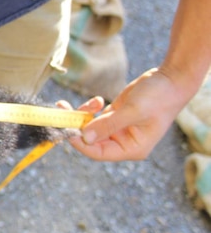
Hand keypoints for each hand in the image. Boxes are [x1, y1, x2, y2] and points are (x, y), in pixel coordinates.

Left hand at [67, 68, 191, 160]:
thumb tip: (85, 137)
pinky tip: (98, 100)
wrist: (170, 80)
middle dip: (76, 126)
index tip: (67, 129)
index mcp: (131, 149)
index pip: (99, 152)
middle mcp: (123, 142)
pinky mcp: (114, 117)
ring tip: (80, 103)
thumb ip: (108, 125)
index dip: (80, 143)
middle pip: (90, 141)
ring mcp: (117, 130)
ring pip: (89, 128)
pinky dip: (90, 109)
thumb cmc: (159, 98)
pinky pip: (94, 118)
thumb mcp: (133, 111)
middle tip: (62, 110)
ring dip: (81, 116)